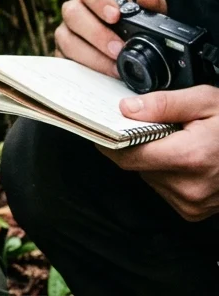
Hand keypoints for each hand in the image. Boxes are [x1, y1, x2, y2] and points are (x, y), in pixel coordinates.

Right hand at [55, 0, 166, 76]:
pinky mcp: (62, 54)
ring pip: (66, 38)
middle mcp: (74, 10)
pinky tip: (102, 74)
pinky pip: (65, 60)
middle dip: (97, 33)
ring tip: (114, 65)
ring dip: (91, 54)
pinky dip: (84, 68)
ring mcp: (65, 32)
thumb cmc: (133, 27)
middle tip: (118, 48)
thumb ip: (151, 4)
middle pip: (72, 13)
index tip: (115, 16)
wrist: (125, 48)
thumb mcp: (147, 15)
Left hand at [98, 85, 218, 220]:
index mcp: (190, 158)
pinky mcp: (193, 211)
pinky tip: (185, 159)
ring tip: (176, 142)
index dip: (111, 140)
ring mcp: (192, 202)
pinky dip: (166, 173)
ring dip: (153, 160)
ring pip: (148, 177)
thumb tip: (127, 109)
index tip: (104, 127)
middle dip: (137, 145)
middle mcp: (189, 186)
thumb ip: (165, 104)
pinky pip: (163, 189)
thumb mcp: (207, 102)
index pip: (126, 155)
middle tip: (150, 126)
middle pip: (136, 166)